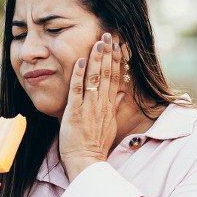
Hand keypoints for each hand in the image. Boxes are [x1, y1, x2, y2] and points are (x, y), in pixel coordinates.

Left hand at [59, 32, 124, 180]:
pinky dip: (78, 75)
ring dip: (96, 59)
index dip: (116, 60)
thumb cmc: (95, 146)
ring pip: (95, 79)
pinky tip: (80, 60)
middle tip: (108, 34)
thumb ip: (114, 107)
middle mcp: (102, 104)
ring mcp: (89, 108)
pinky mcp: (75, 113)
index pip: (115, 78)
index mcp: (109, 106)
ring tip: (98, 41)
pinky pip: (77, 91)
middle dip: (108, 53)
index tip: (117, 44)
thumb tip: (120, 93)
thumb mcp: (109, 125)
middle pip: (107, 74)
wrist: (86, 162)